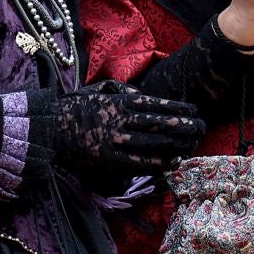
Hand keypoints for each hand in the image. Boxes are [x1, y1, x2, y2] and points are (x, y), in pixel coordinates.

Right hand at [55, 83, 206, 179]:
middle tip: (200, 127)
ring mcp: (115, 139)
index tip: (193, 110)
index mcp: (120, 101)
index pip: (156, 104)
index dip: (177, 108)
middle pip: (158, 122)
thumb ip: (125, 91)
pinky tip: (169, 163)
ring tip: (190, 145)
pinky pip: (137, 162)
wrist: (53, 126)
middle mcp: (120, 118)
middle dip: (182, 125)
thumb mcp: (102, 90)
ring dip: (173, 144)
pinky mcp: (109, 158)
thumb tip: (144, 95)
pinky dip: (155, 163)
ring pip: (151, 142)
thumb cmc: (79, 107)